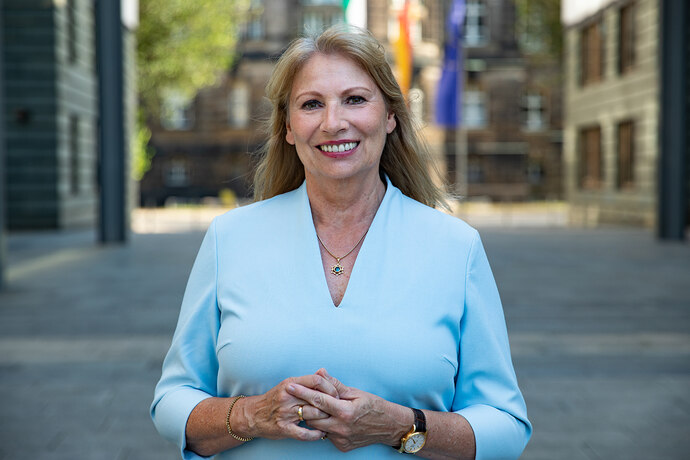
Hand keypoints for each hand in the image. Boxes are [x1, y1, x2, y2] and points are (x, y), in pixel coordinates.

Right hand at [243, 373, 336, 441]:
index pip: (316, 381)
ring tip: (332, 420)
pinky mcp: (283, 428)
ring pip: (313, 414)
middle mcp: (288, 397)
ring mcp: (285, 413)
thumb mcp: (288, 385)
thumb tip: (324, 373)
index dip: (330, 387)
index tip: (337, 394)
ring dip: (325, 419)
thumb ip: (305, 381)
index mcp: (291, 384)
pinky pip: (304, 433)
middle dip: (331, 404)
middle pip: (317, 398)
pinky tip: (321, 433)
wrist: (252, 415)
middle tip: (339, 408)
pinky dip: (315, 434)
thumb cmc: (274, 399)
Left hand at [286, 369, 409, 451]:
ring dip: (314, 417)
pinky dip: (325, 427)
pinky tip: (330, 420)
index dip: (302, 392)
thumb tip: (319, 373)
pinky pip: (326, 435)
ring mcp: (341, 439)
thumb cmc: (374, 406)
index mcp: (345, 411)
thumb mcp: (356, 392)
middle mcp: (341, 427)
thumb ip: (335, 385)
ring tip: (314, 408)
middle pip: (312, 417)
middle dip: (304, 406)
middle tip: (297, 398)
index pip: (318, 400)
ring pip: (317, 427)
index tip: (290, 386)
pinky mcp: (341, 446)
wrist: (389, 426)